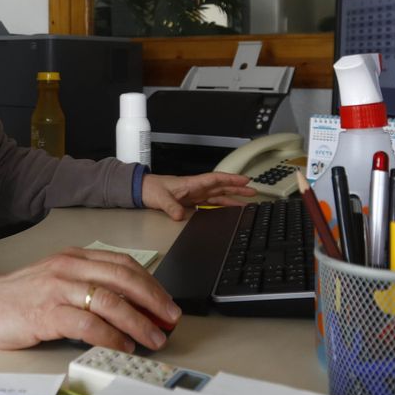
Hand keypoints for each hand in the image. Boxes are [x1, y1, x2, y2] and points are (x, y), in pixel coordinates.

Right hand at [0, 247, 179, 351]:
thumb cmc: (19, 296)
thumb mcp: (56, 279)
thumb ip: (87, 285)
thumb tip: (128, 307)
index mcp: (74, 257)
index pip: (123, 264)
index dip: (151, 284)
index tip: (166, 303)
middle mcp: (68, 268)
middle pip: (123, 279)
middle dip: (153, 301)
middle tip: (171, 320)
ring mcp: (57, 289)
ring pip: (110, 301)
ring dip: (138, 322)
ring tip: (154, 338)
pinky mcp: (46, 314)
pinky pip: (88, 324)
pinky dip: (111, 336)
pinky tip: (123, 346)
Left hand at [140, 171, 255, 219]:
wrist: (141, 190)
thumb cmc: (151, 189)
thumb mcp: (160, 198)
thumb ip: (171, 207)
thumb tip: (180, 215)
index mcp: (192, 183)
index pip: (215, 180)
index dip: (231, 180)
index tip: (245, 181)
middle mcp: (196, 188)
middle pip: (221, 187)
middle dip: (237, 189)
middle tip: (253, 191)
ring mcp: (195, 195)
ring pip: (218, 196)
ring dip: (232, 198)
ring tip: (246, 202)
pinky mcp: (191, 201)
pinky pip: (210, 203)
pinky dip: (221, 206)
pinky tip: (228, 210)